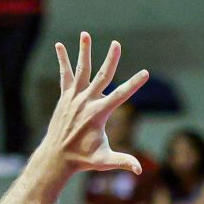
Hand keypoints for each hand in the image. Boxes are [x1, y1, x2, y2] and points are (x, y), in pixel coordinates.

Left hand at [42, 33, 148, 178]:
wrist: (57, 156)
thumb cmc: (84, 159)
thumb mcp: (105, 161)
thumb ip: (122, 162)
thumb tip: (139, 170)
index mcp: (98, 113)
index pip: (121, 95)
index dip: (134, 84)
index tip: (145, 73)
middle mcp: (86, 101)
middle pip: (101, 76)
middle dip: (110, 60)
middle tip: (117, 44)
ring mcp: (74, 97)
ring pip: (81, 70)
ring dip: (84, 51)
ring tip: (85, 34)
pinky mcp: (66, 97)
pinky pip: (65, 76)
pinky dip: (63, 61)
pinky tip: (60, 46)